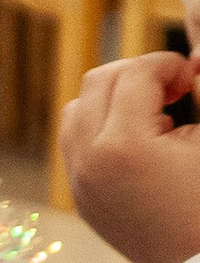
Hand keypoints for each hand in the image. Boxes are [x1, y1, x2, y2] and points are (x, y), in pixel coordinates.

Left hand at [60, 46, 199, 262]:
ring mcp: (80, 183)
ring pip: (77, 109)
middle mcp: (89, 162)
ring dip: (113, 98)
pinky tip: (142, 139)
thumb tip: (192, 62)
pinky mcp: (82, 199)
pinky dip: (100, 127)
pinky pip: (74, 143)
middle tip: (175, 90)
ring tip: (157, 112)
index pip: (133, 74)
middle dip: (138, 75)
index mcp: (123, 146)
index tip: (191, 79)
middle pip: (97, 83)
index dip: (167, 65)